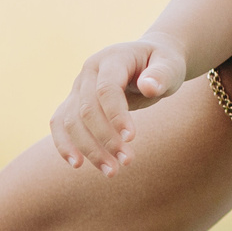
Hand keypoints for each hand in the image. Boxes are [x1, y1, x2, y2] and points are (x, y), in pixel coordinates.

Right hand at [49, 36, 185, 173]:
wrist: (148, 60)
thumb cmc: (162, 63)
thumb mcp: (171, 65)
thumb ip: (162, 75)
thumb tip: (149, 86)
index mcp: (112, 58)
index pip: (106, 88)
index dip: (116, 114)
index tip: (131, 138)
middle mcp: (89, 71)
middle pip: (87, 109)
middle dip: (105, 139)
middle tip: (127, 161)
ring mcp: (78, 86)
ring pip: (71, 120)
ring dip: (89, 149)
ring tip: (111, 172)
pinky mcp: (74, 101)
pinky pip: (60, 123)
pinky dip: (64, 144)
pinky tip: (77, 164)